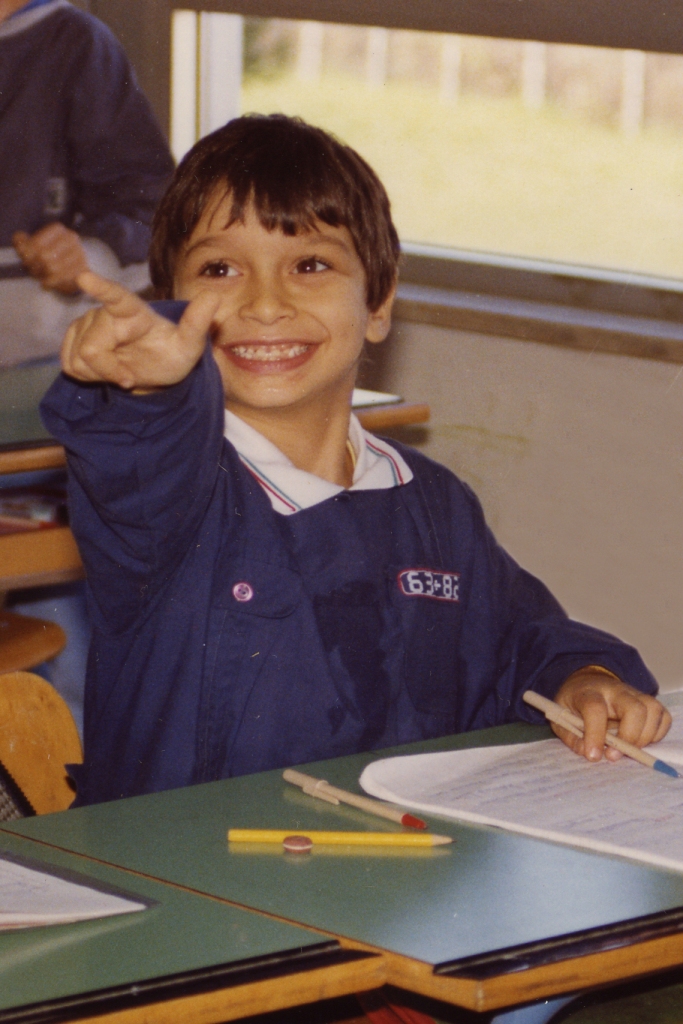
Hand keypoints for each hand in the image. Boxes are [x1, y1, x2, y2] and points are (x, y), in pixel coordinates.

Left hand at [13, 224, 87, 294]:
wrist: (69, 270)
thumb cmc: (46, 256)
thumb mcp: (30, 246)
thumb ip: (21, 241)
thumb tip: (19, 237)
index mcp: (58, 229)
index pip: (37, 243)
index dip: (27, 254)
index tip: (24, 260)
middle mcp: (71, 238)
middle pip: (44, 256)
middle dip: (34, 265)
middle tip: (32, 269)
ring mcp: (80, 253)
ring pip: (54, 268)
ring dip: (42, 274)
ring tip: (39, 275)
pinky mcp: (83, 269)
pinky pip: (63, 278)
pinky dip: (51, 282)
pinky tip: (45, 283)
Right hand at [61, 271, 219, 390]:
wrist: (155, 371)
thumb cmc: (171, 355)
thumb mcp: (189, 346)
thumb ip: (197, 323)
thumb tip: (212, 296)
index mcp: (133, 311)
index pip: (115, 297)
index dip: (100, 288)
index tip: (83, 277)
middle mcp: (105, 312)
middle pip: (92, 350)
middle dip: (108, 371)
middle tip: (130, 378)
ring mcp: (85, 324)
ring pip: (78, 359)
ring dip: (98, 374)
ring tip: (119, 369)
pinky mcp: (72, 338)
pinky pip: (68, 366)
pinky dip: (87, 376)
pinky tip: (104, 370)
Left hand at [554, 668, 670, 762]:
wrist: (586, 683)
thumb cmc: (573, 704)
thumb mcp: (560, 719)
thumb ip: (572, 738)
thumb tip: (590, 754)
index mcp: (588, 692)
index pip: (595, 708)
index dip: (595, 734)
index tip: (593, 755)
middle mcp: (615, 690)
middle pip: (634, 708)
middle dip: (629, 737)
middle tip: (614, 755)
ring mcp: (634, 694)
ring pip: (653, 710)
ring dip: (645, 736)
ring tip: (628, 748)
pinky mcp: (647, 702)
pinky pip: (663, 717)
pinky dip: (656, 734)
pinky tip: (639, 741)